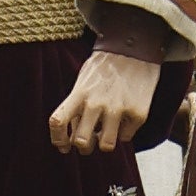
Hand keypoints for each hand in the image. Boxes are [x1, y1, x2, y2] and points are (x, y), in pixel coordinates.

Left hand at [50, 27, 165, 160]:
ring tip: (108, 132)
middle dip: (84, 147)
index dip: (58, 139)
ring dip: (105, 143)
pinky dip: (124, 130)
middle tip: (89, 141)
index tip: (64, 146)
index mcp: (79, 94)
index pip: (58, 122)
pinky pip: (126, 137)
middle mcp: (96, 103)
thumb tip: (72, 137)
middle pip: (81, 142)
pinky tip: (125, 115)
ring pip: (106, 146)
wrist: (136, 48)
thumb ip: (76, 107)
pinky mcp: (138, 114)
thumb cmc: (105, 67)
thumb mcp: (83, 82)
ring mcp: (118, 109)